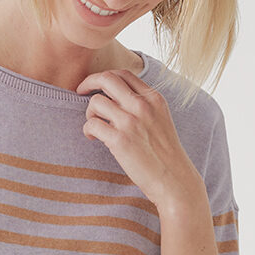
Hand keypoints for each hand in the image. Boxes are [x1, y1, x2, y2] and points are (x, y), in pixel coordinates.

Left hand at [75, 68, 203, 210]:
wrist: (174, 179)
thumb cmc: (165, 153)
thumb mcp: (161, 119)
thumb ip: (143, 105)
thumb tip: (115, 98)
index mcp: (154, 98)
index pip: (123, 74)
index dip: (104, 77)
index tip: (95, 85)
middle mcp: (142, 106)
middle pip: (106, 79)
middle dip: (88, 82)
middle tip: (80, 91)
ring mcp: (130, 122)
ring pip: (95, 102)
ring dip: (89, 113)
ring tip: (95, 126)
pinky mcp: (120, 140)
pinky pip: (92, 124)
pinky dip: (88, 130)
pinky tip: (94, 138)